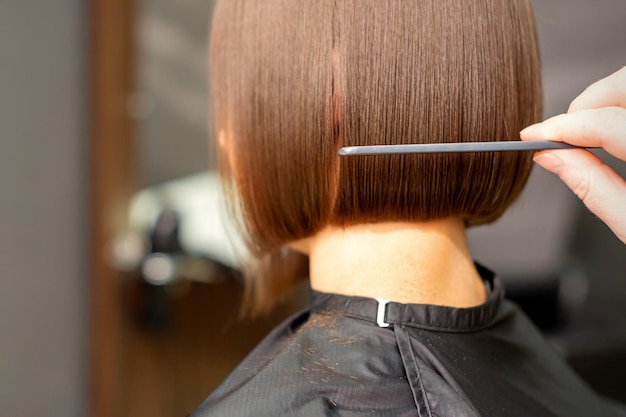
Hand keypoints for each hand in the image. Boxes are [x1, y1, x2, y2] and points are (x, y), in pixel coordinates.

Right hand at [520, 67, 625, 243]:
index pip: (605, 124)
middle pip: (625, 85)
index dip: (561, 128)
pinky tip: (621, 127)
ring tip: (594, 132)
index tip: (534, 135)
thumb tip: (552, 158)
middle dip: (588, 103)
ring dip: (610, 100)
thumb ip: (590, 185)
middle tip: (567, 133)